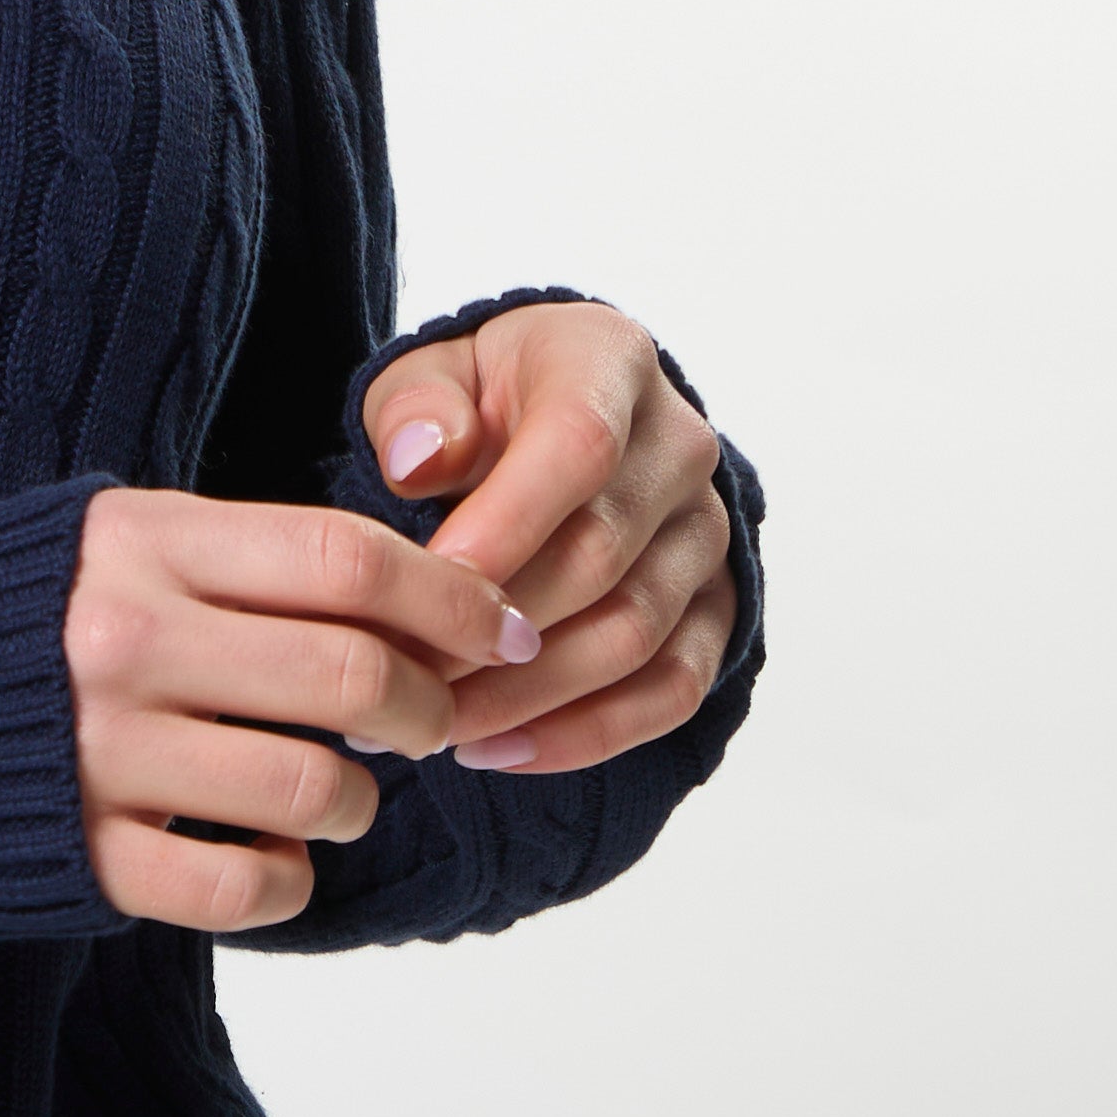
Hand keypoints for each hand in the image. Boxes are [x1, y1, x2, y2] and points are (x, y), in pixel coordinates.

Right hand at [62, 489, 545, 932]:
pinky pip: (245, 888)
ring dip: (357, 802)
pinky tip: (269, 857)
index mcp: (140, 545)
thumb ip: (240, 559)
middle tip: (423, 723)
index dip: (451, 598)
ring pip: (316, 791)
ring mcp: (102, 757)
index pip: (347, 562)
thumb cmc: (6, 616)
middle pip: (356, 679)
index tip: (494, 628)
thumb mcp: (110, 543)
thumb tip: (415, 599)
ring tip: (330, 792)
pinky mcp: (84, 857)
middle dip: (425, 710)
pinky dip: (288, 880)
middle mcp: (124, 644)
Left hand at [359, 301, 736, 778]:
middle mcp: (680, 449)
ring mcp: (704, 534)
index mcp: (611, 366)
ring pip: (634, 635)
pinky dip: (588, 733)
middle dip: (496, 630)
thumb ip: (417, 409)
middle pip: (602, 558)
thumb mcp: (429, 375)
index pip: (579, 449)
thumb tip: (419, 462)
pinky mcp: (714, 606)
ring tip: (433, 726)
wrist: (552, 417)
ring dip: (530, 696)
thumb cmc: (478, 400)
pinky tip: (500, 750)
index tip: (426, 583)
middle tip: (402, 677)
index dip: (507, 524)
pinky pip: (673, 688)